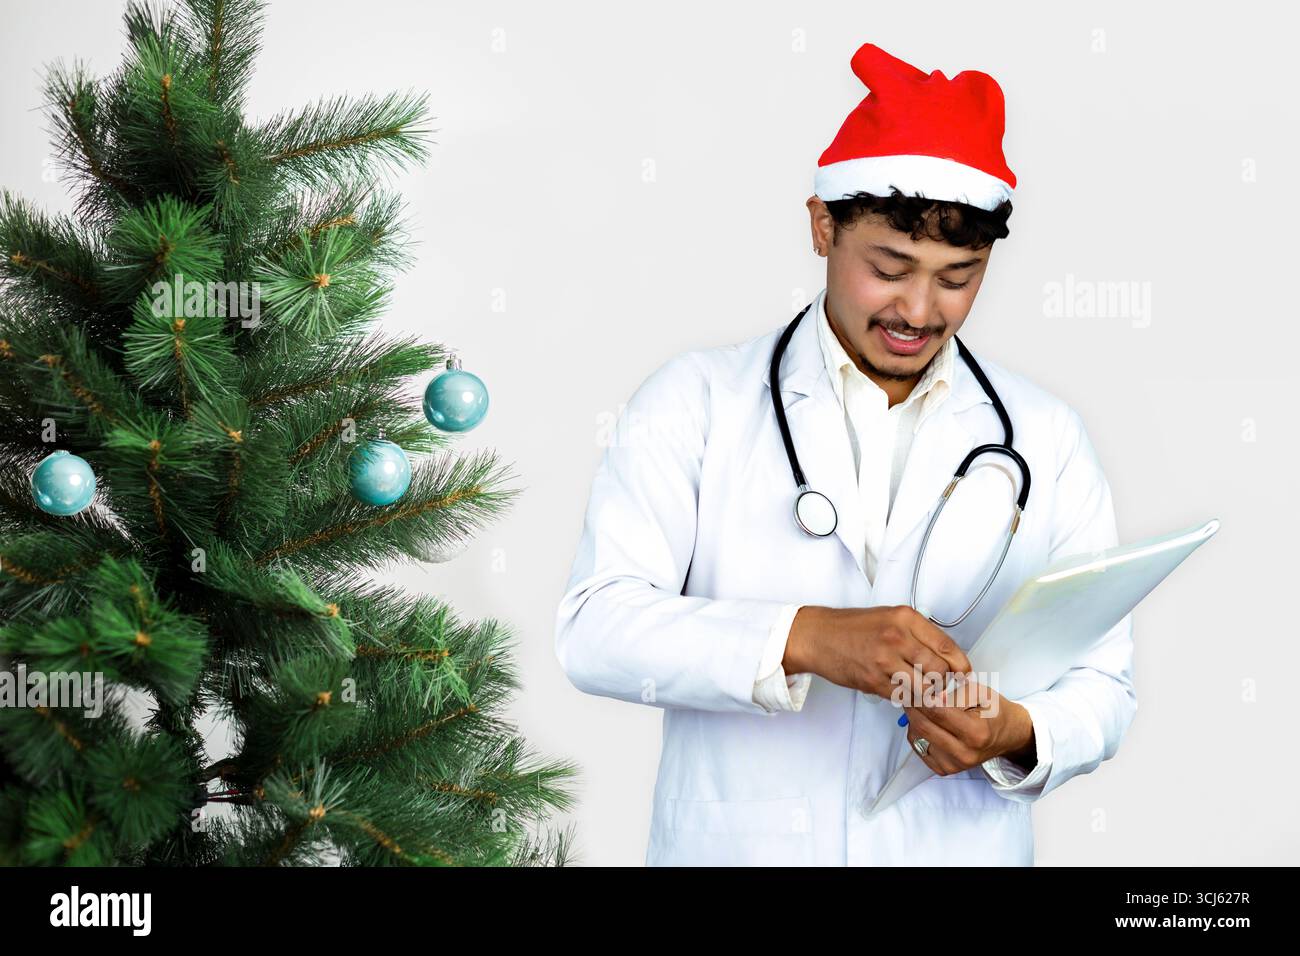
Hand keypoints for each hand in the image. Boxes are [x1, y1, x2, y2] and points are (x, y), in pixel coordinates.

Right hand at [785, 605, 971, 702]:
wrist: (818, 637)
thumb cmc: (853, 628)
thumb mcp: (889, 618)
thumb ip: (916, 634)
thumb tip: (945, 658)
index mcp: (905, 618)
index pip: (946, 646)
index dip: (960, 665)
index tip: (963, 674)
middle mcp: (897, 637)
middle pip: (939, 670)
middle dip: (944, 684)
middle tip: (942, 687)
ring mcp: (884, 660)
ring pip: (924, 688)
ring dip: (928, 696)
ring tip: (925, 694)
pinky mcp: (873, 680)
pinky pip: (903, 698)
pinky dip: (909, 701)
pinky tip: (906, 695)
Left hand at [902, 674, 1034, 775]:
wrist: (1007, 735)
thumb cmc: (994, 710)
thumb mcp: (979, 692)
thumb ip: (952, 693)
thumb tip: (926, 696)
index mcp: (976, 733)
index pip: (937, 712)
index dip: (921, 696)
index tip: (913, 684)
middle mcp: (964, 753)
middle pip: (923, 726)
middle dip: (911, 706)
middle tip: (908, 692)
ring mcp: (954, 765)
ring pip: (916, 737)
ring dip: (913, 719)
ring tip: (920, 706)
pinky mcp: (945, 769)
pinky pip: (918, 748)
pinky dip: (917, 732)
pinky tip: (927, 722)